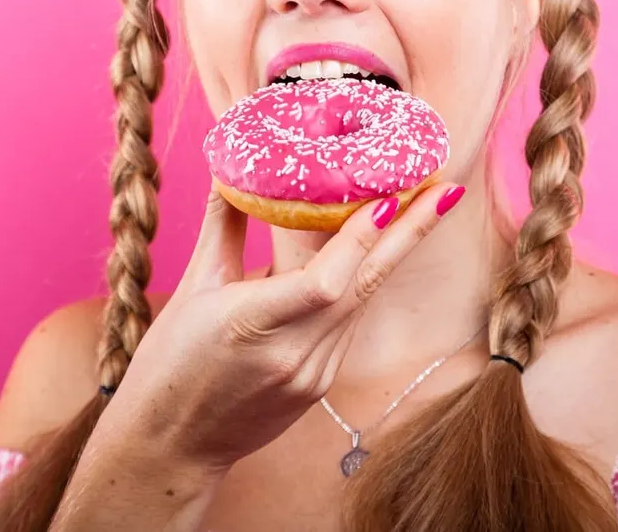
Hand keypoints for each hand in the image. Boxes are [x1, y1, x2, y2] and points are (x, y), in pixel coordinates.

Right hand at [91, 179, 464, 474]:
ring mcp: (313, 374)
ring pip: (362, 302)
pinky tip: (376, 251)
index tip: (389, 198)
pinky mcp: (321, 383)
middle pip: (364, 287)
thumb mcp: (192, 289)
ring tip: (422, 203)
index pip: (323, 283)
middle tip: (447, 191)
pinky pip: (349, 322)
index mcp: (252, 326)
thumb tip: (236, 172)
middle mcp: (294, 355)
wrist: (172, 446)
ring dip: (391, 253)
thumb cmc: (169, 366)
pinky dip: (362, 283)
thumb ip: (223, 228)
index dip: (359, 240)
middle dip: (411, 235)